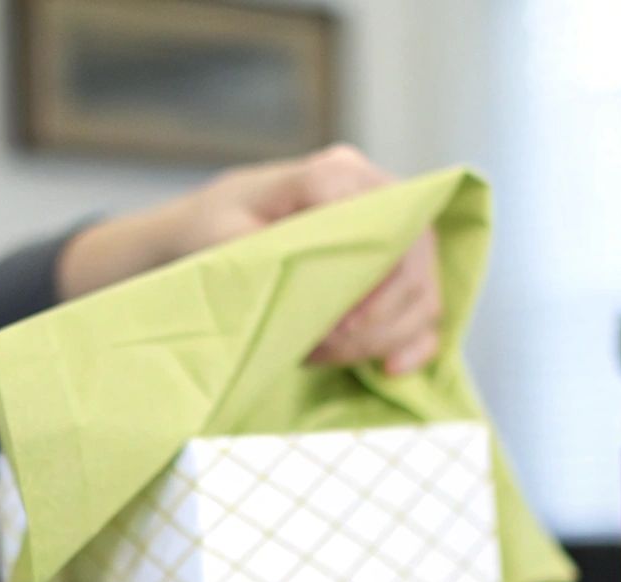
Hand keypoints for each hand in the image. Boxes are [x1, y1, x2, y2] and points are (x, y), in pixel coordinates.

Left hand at [57, 144, 442, 374]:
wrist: (196, 234)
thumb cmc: (206, 229)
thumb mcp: (221, 236)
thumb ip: (272, 251)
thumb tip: (320, 280)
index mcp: (333, 173)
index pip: (387, 223)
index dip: (373, 280)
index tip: (338, 324)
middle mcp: (371, 194)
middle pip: (414, 260)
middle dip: (376, 319)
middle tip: (324, 347)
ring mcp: (386, 232)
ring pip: (421, 289)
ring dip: (383, 336)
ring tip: (322, 354)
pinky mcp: (389, 269)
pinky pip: (423, 307)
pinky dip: (414, 342)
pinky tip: (389, 369)